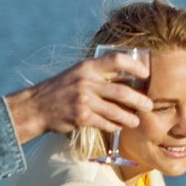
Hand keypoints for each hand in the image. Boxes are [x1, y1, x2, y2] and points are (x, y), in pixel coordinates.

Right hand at [4, 54, 153, 144]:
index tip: (146, 74)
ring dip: (129, 117)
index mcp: (88, 66)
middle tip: (149, 105)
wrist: (36, 107)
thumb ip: (99, 75)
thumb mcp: (78, 74)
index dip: (135, 65)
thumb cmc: (61, 89)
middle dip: (139, 100)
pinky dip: (114, 125)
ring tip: (136, 121)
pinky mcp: (81, 117)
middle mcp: (87, 81)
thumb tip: (128, 79)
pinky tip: (119, 126)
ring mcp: (84, 100)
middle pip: (122, 90)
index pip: (116, 60)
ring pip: (116, 110)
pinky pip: (105, 122)